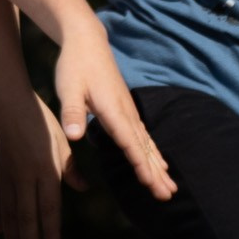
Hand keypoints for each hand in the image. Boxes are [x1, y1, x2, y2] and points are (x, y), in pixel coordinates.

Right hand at [0, 86, 75, 238]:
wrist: (4, 101)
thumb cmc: (37, 117)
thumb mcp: (60, 140)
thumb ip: (70, 167)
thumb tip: (83, 188)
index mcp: (45, 170)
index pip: (49, 208)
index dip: (50, 232)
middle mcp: (25, 178)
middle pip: (27, 218)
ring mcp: (6, 176)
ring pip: (10, 214)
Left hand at [53, 24, 174, 204]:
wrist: (87, 42)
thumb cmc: (75, 66)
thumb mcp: (68, 88)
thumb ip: (72, 112)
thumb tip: (73, 136)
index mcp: (113, 110)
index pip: (129, 143)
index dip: (140, 164)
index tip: (150, 184)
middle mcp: (126, 113)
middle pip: (143, 148)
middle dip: (156, 173)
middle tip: (168, 195)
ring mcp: (129, 112)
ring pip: (147, 144)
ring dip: (158, 166)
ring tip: (170, 187)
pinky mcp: (127, 110)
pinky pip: (144, 137)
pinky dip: (153, 152)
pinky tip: (160, 164)